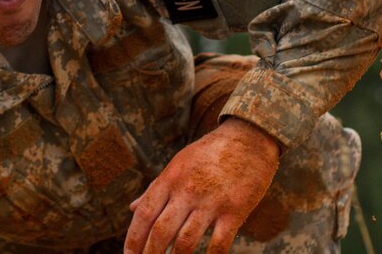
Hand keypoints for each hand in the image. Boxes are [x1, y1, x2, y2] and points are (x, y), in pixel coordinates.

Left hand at [124, 117, 279, 253]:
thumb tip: (132, 208)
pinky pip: (219, 243)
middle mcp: (187, 190)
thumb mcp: (178, 164)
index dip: (133, 238)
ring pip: (186, 241)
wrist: (248, 138)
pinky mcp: (235, 210)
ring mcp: (211, 201)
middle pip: (161, 230)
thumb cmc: (210, 153)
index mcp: (170, 178)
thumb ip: (156, 188)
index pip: (144, 213)